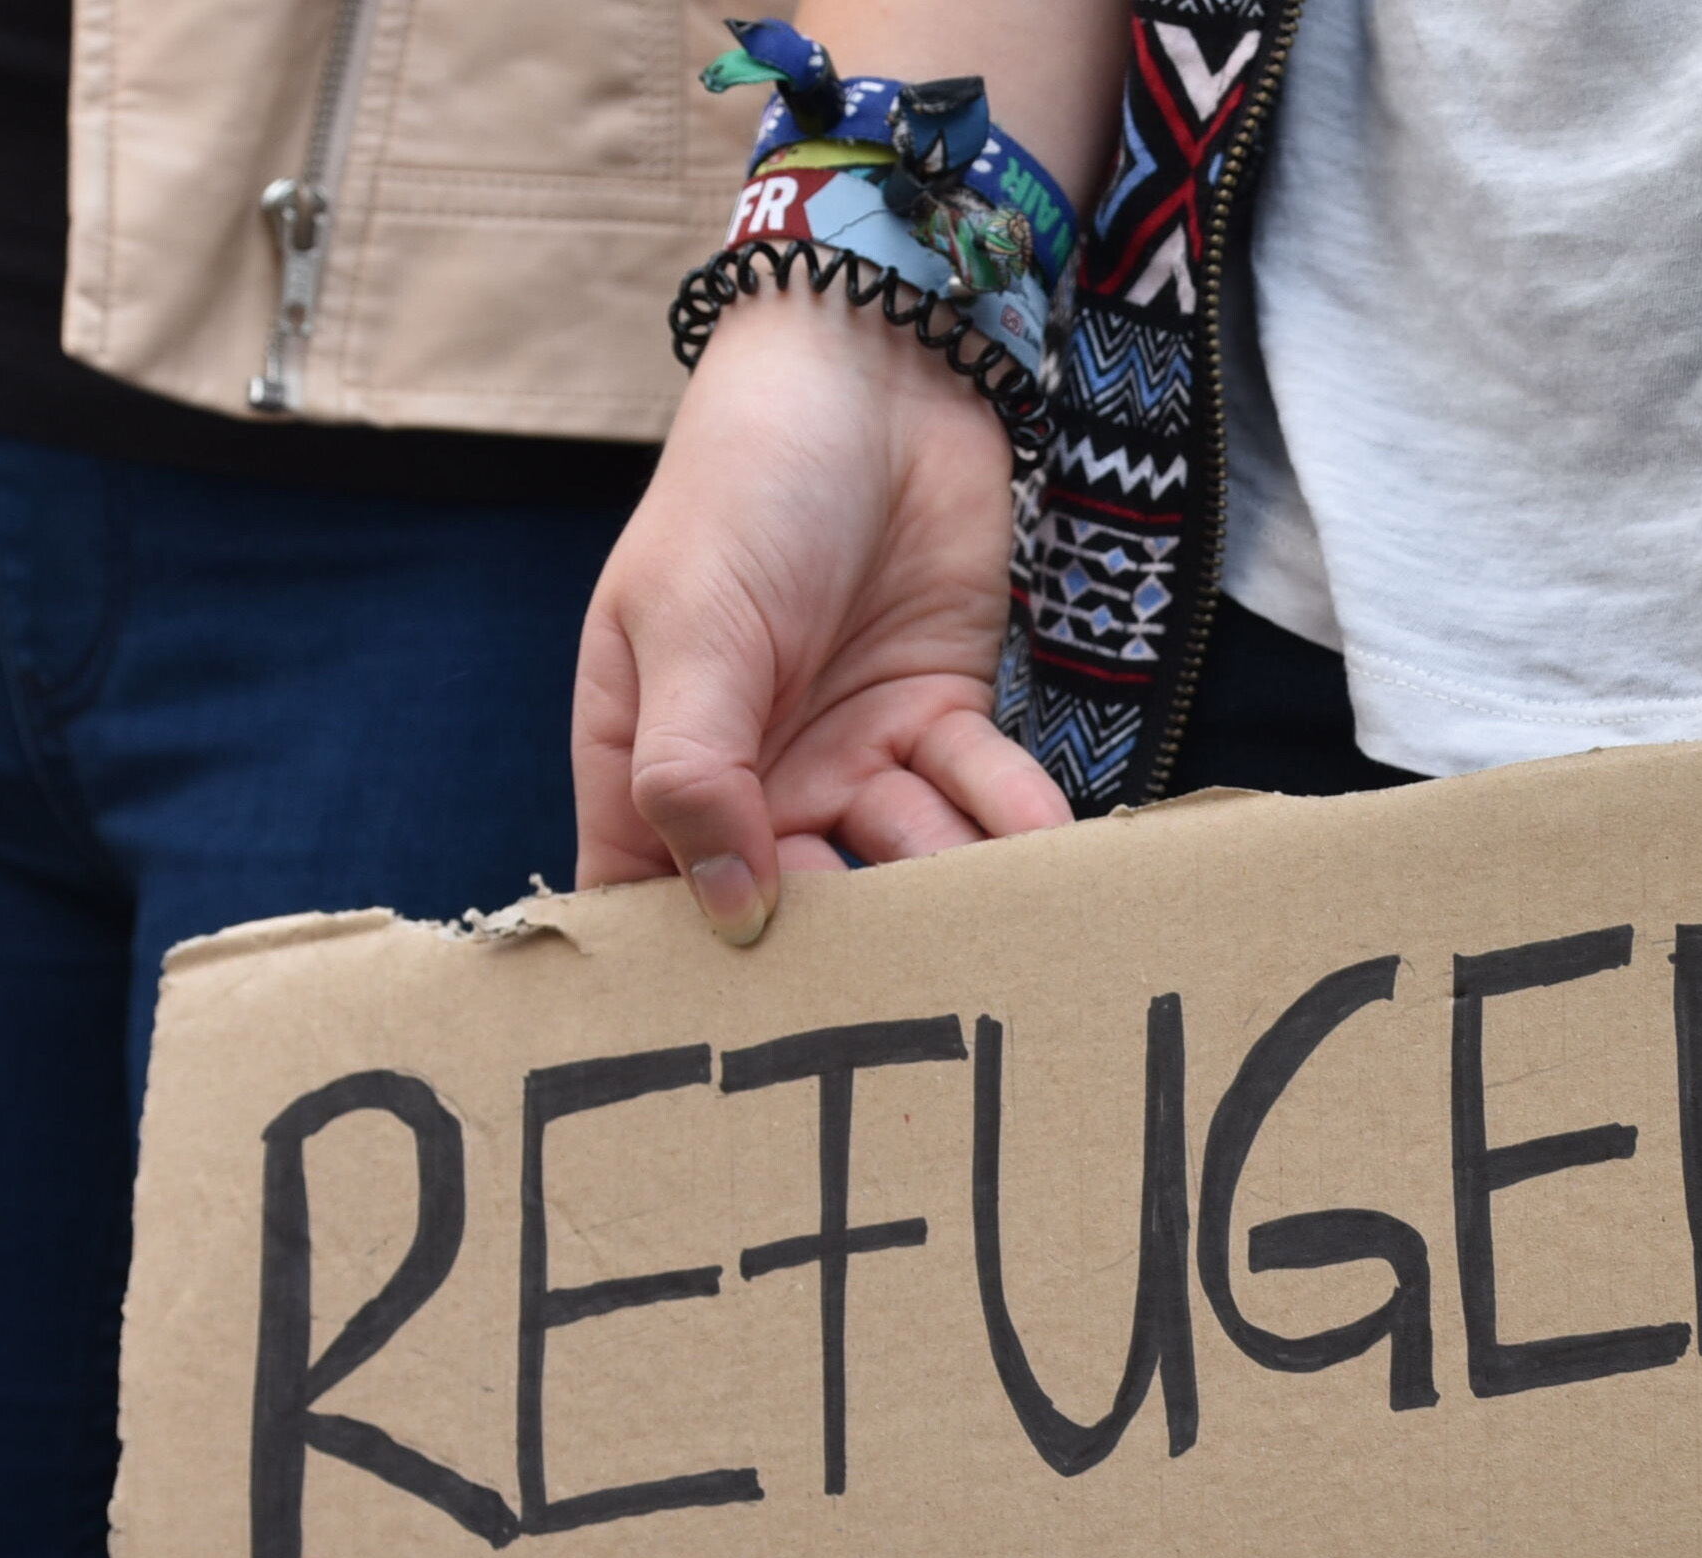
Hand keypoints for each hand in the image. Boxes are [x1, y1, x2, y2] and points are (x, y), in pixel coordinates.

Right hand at [574, 290, 1068, 941]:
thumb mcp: (690, 624)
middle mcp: (755, 778)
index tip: (740, 1039)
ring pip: (905, 864)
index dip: (688, 972)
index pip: (652, 901)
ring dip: (947, 891)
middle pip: (796, 907)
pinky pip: (985, 799)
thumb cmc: (745, 486)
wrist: (871, 374)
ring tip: (989, 925)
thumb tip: (724, 912)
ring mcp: (853, 755)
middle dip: (849, 948)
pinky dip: (1017, 825)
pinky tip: (1049, 850)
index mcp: (654, 760)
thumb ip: (696, 771)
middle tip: (902, 999)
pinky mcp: (944, 718)